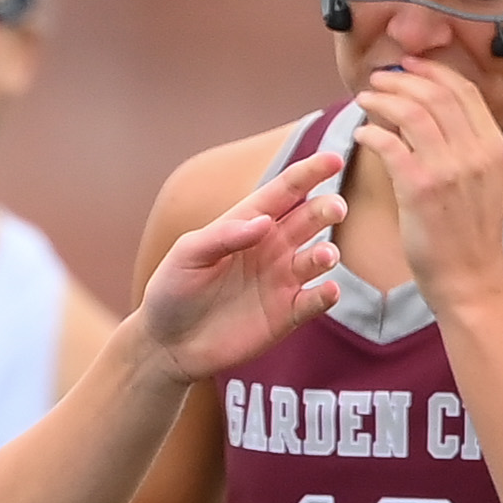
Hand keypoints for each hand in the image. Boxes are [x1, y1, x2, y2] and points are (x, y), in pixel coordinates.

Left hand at [139, 150, 344, 380]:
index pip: (284, 191)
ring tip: (324, 256)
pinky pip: (315, 301)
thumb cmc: (172, 290)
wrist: (167, 343)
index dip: (309, 173)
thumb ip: (223, 235)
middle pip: (310, 219)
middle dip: (326, 210)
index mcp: (247, 224)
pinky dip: (326, 295)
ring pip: (318, 259)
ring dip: (327, 254)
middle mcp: (271, 247)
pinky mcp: (287, 315)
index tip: (333, 158)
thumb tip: (264, 222)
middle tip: (335, 209)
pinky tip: (328, 290)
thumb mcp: (186, 254)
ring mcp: (282, 280)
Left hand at [352, 59, 502, 312]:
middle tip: (377, 77)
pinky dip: (371, 132)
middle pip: (436, 94)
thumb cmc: (467, 232)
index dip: (433, 72)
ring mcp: (450, 168)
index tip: (407, 65)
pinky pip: (390, 145)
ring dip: (382, 99)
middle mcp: (476, 151)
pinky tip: (361, 134)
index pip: (463, 90)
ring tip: (364, 98)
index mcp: (494, 145)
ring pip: (412, 112)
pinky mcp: (420, 188)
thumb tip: (427, 114)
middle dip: (402, 79)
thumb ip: (462, 146)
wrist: (470, 278)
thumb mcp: (480, 180)